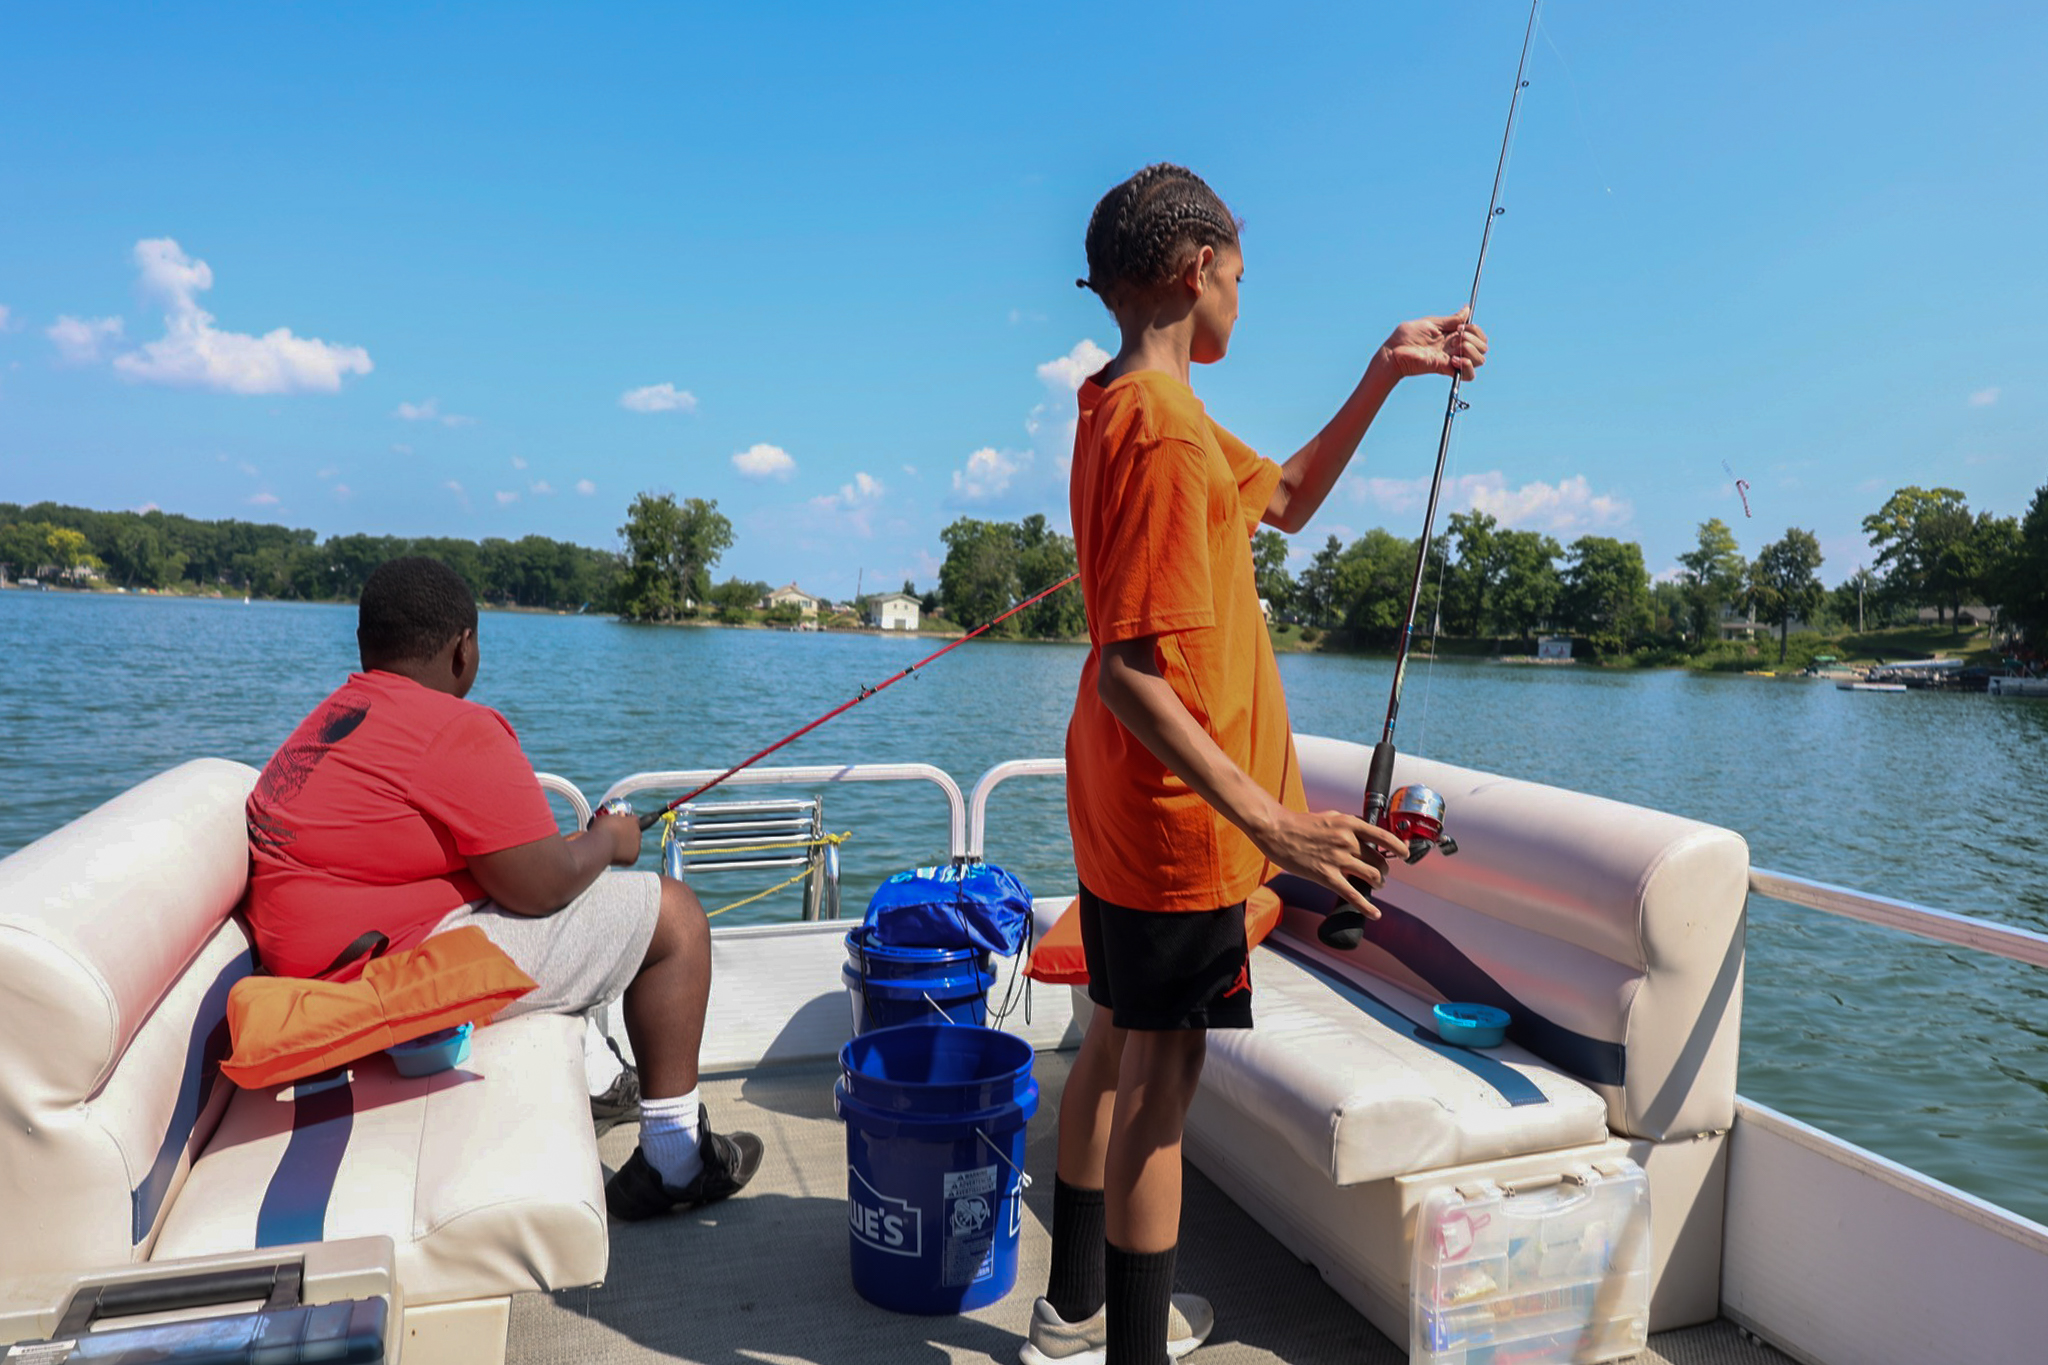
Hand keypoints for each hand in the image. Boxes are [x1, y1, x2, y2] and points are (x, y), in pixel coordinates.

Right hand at [592, 809, 641, 865]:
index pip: (634, 820)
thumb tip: (620, 815)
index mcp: (633, 821)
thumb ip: (616, 817)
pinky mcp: (633, 858)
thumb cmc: (601, 830)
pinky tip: (613, 856)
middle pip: (635, 833)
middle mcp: (637, 833)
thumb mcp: (607, 818)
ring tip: (612, 848)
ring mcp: (637, 846)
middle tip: (615, 837)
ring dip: (626, 846)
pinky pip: (629, 857)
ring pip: (633, 846)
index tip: (620, 824)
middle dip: (627, 835)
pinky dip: (623, 857)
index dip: (627, 822)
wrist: (600, 846)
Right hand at [1253, 806, 1409, 917]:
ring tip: (1376, 885)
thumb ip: (1349, 825)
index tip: (1404, 853)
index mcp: (1349, 825)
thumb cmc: (1301, 824)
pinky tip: (1375, 914)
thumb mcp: (1331, 817)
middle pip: (1379, 860)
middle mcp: (1347, 841)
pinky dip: (1366, 907)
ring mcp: (1337, 859)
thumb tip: (1366, 832)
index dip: (1398, 846)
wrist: (1277, 831)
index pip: (1383, 836)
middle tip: (1380, 874)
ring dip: (1378, 883)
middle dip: (1383, 870)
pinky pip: (1352, 894)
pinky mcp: (1326, 876)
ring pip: (1371, 876)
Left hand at [1379, 308, 1489, 380]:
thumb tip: (1467, 309)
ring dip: (1472, 350)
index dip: (1475, 330)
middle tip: (1457, 335)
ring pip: (1480, 360)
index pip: (1477, 335)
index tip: (1460, 326)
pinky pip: (1469, 374)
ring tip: (1456, 347)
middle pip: (1483, 347)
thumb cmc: (1407, 336)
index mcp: (1452, 335)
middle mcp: (1455, 348)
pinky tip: (1455, 360)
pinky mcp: (1446, 370)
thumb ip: (1451, 319)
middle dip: (1474, 338)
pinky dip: (1467, 366)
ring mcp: (1452, 359)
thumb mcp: (1432, 323)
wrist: (1394, 352)